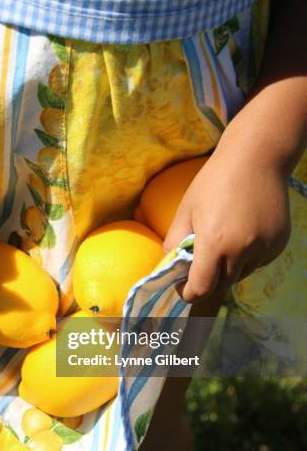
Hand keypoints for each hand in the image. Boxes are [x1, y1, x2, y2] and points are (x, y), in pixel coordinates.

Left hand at [164, 146, 290, 302]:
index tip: (183, 287)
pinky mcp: (278, 244)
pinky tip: (243, 231)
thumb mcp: (186, 210)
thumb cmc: (214, 182)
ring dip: (228, 268)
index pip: (201, 289)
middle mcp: (242, 250)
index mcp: (214, 243)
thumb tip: (172, 267)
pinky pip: (258, 262)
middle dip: (208, 280)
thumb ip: (174, 243)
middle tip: (200, 261)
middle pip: (221, 285)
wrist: (256, 158)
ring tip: (224, 238)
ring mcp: (264, 248)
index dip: (189, 292)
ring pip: (240, 274)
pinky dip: (247, 257)